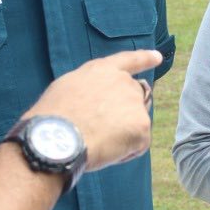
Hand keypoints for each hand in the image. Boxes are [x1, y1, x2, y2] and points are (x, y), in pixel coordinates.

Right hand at [28, 50, 159, 169]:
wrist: (56, 138)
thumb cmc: (52, 118)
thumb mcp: (67, 89)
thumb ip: (89, 88)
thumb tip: (98, 101)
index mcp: (102, 70)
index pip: (128, 60)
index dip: (144, 59)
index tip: (158, 57)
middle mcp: (123, 82)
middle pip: (135, 98)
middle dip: (124, 114)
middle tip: (100, 130)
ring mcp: (135, 103)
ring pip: (135, 124)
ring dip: (120, 135)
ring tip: (94, 141)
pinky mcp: (142, 125)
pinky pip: (137, 145)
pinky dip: (123, 153)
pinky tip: (103, 151)